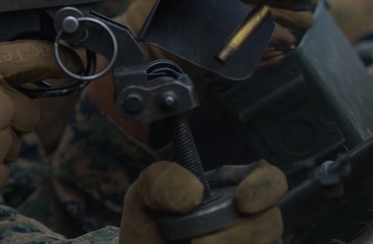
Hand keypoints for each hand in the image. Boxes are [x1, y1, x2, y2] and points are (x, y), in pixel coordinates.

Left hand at [120, 160, 287, 243]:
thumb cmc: (149, 222)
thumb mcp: (144, 194)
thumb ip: (161, 181)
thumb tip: (194, 192)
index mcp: (232, 189)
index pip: (270, 180)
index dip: (265, 188)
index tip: (242, 203)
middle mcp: (251, 219)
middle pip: (273, 222)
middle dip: (241, 234)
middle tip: (198, 241)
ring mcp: (252, 243)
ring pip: (270, 243)